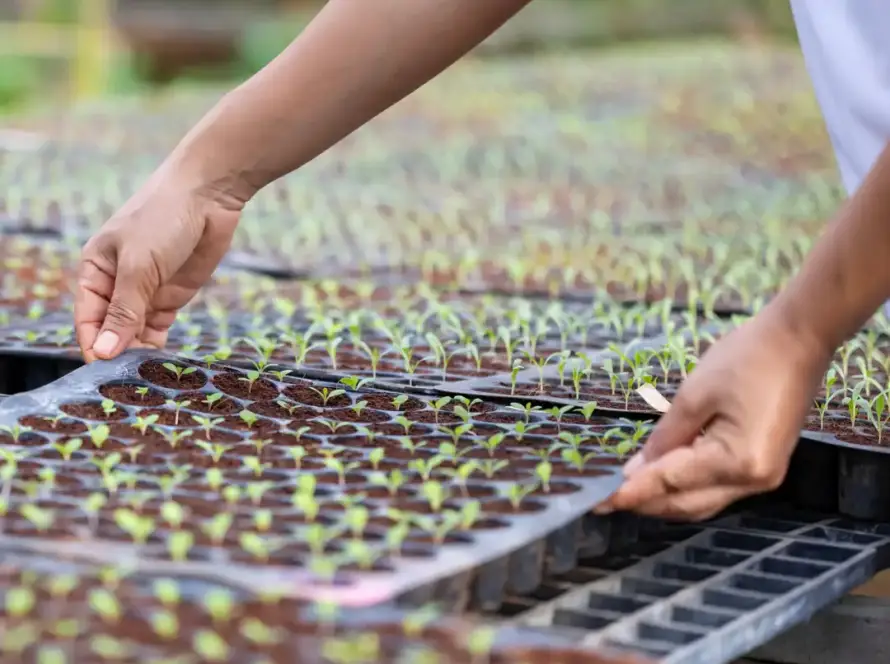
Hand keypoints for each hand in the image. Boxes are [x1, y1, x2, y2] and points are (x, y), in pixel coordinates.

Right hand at [75, 161, 245, 361]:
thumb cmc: (163, 218)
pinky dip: (157, 345)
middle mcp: (117, 285)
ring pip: (134, 332)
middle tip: (129, 383)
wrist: (208, 195)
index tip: (104, 374)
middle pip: (111, 330)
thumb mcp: (139, 265)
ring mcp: (145, 291)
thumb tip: (104, 351)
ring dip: (138, 354)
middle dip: (118, 354)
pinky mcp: (171, 295)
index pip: (88, 319)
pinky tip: (161, 365)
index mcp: (96, 271)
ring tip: (145, 380)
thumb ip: (124, 310)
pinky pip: (158, 328)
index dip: (94, 346)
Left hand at [596, 307, 832, 520]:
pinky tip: (662, 478)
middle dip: (646, 502)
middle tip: (605, 498)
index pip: (671, 483)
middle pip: (688, 504)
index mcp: (738, 461)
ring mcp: (763, 478)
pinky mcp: (763, 467)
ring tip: (627, 491)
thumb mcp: (694, 395)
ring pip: (702, 501)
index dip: (632, 492)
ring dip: (664, 498)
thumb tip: (636, 470)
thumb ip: (664, 438)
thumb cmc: (748, 358)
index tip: (599, 500)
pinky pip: (717, 488)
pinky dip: (687, 487)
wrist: (798, 340)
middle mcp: (753, 480)